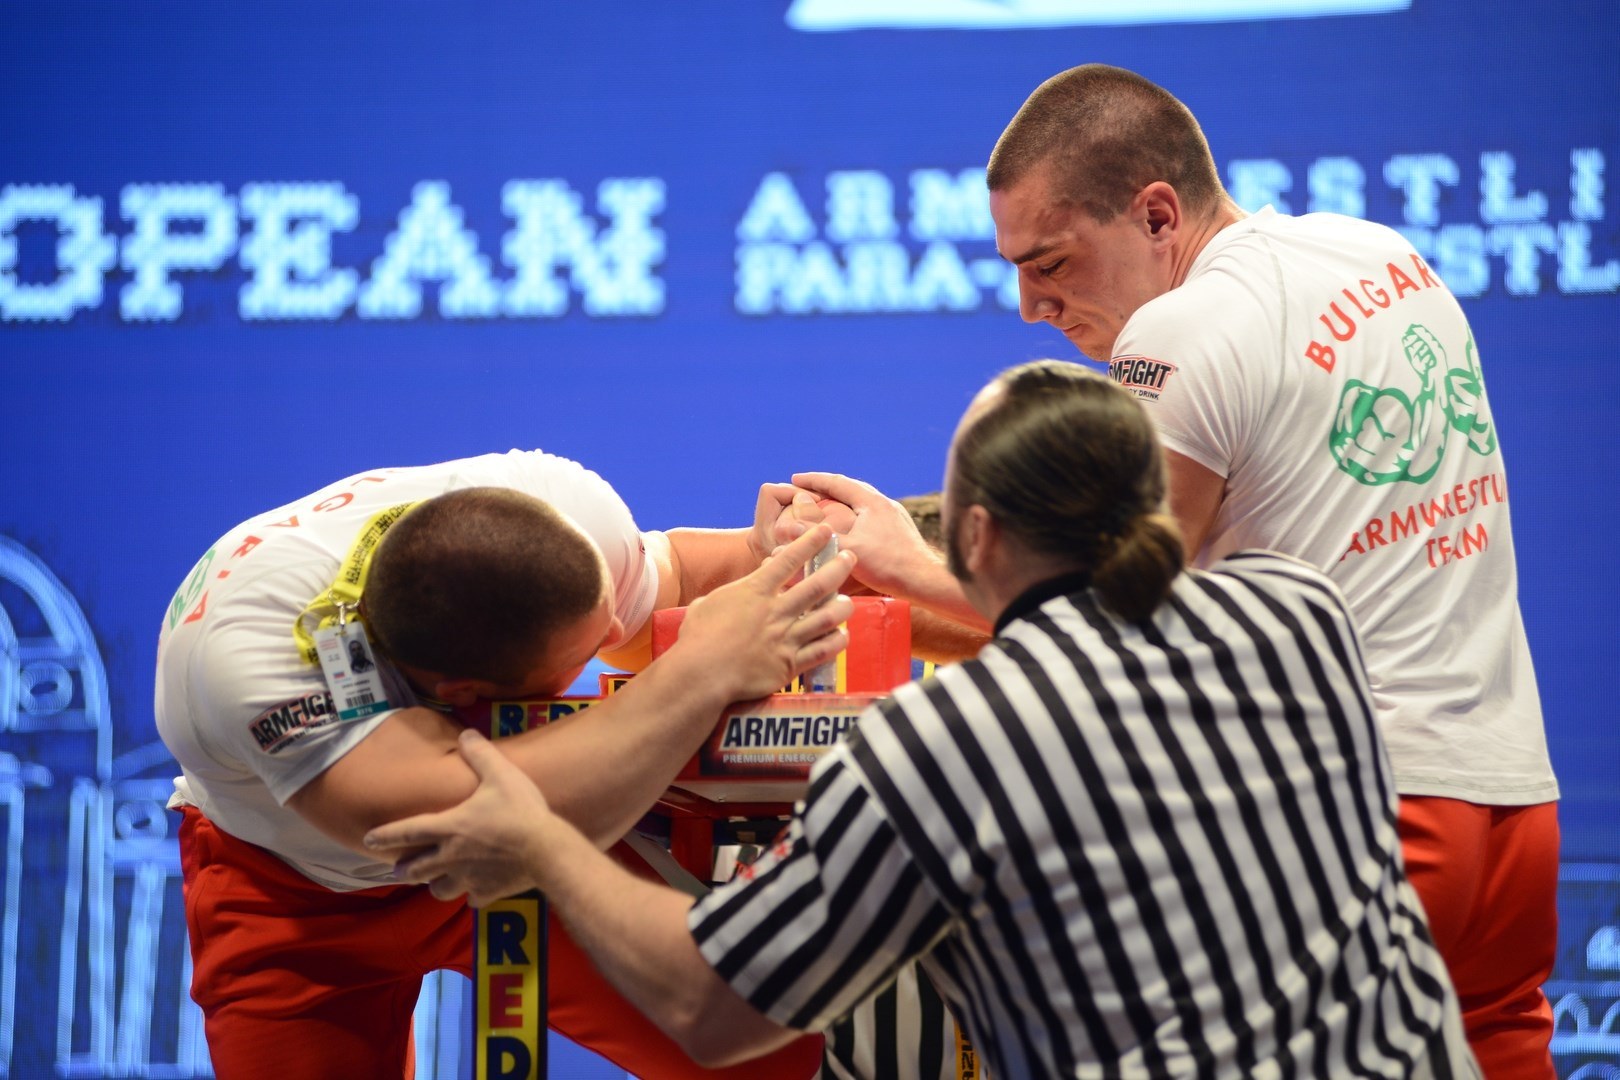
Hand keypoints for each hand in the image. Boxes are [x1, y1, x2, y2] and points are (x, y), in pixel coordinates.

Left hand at [363, 729, 551, 906]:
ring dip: (435, 885)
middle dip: (405, 870)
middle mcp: (451, 856)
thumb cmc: (520, 811)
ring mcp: (468, 878)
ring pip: (440, 890)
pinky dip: (473, 896)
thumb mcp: (501, 774)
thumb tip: (466, 734)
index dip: (385, 835)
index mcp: (449, 827)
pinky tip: (478, 893)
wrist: (546, 851)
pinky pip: (473, 899)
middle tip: (398, 870)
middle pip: (417, 869)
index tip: (368, 840)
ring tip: (435, 883)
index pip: (408, 831)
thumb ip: (480, 754)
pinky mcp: (487, 893)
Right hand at [679, 523, 855, 701]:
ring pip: (826, 617)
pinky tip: (842, 636)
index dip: (810, 543)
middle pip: (816, 585)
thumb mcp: (708, 603)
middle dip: (837, 568)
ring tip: (848, 602)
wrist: (700, 673)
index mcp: (754, 592)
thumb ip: (731, 592)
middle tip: (851, 558)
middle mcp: (775, 611)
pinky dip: (836, 641)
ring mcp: (785, 638)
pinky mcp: (789, 665)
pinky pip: (822, 651)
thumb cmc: (697, 638)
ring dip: (841, 607)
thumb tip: (744, 585)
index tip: (826, 530)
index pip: (788, 561)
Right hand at [787, 473, 938, 597]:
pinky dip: (853, 518)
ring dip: (842, 504)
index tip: (795, 478)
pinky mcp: (899, 532)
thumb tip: (787, 529)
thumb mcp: (848, 549)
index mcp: (872, 501)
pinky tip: (849, 531)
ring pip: (862, 504)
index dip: (814, 479)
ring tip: (826, 508)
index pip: (838, 482)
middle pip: (851, 489)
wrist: (926, 581)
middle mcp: (885, 504)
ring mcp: (894, 518)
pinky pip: (870, 517)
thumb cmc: (889, 565)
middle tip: (807, 490)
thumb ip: (818, 537)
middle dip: (828, 488)